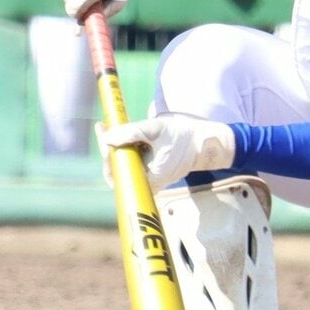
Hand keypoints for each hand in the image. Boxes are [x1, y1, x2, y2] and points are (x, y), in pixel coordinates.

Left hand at [96, 113, 235, 188]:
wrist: (205, 142)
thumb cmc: (184, 137)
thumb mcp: (157, 130)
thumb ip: (132, 132)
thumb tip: (108, 138)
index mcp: (150, 180)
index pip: (119, 174)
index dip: (108, 156)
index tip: (104, 134)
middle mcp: (148, 183)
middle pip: (119, 170)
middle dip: (109, 148)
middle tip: (104, 127)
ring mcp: (150, 177)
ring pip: (125, 164)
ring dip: (116, 146)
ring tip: (110, 127)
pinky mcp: (152, 170)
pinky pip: (133, 161)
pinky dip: (126, 146)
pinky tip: (122, 132)